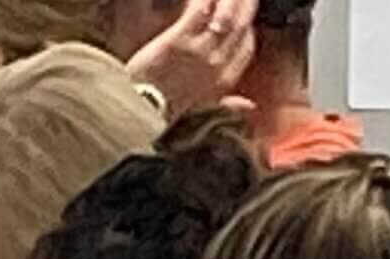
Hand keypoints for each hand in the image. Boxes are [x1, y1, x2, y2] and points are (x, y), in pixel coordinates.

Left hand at [126, 0, 258, 114]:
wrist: (139, 116)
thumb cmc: (163, 115)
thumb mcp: (202, 113)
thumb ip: (228, 105)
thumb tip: (249, 106)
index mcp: (225, 81)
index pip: (247, 45)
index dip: (245, 27)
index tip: (238, 17)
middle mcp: (218, 64)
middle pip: (242, 23)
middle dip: (244, 3)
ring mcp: (199, 50)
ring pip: (227, 13)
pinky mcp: (178, 40)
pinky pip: (200, 9)